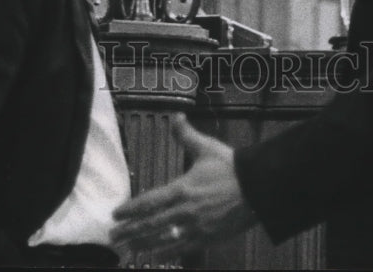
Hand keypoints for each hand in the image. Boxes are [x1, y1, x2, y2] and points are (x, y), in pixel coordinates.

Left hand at [110, 115, 255, 257]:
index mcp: (182, 188)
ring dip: (143, 244)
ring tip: (128, 249)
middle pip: (150, 225)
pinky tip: (156, 255)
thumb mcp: (206, 148)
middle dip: (129, 231)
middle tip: (113, 237)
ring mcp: (196, 228)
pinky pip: (182, 249)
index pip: (149, 202)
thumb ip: (186, 135)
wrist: (258, 187)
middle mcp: (185, 211)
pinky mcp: (208, 238)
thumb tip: (176, 116)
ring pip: (163, 240)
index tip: (116, 214)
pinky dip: (166, 252)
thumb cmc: (232, 167)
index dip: (130, 209)